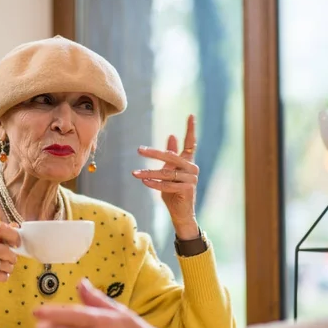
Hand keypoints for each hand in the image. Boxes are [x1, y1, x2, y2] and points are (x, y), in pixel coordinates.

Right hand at [0, 222, 19, 327]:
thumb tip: (14, 226)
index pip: (0, 228)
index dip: (13, 235)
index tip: (17, 244)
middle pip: (5, 248)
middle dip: (13, 257)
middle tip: (11, 261)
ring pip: (4, 263)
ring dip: (8, 268)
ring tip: (2, 270)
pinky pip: (0, 275)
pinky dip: (3, 277)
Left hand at [132, 114, 199, 238]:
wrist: (181, 213)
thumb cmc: (173, 191)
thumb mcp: (170, 171)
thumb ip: (171, 155)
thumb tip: (171, 135)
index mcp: (188, 162)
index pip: (190, 143)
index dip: (190, 129)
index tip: (190, 115)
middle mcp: (192, 168)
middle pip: (171, 157)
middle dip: (154, 153)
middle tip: (139, 150)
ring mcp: (191, 179)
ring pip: (166, 173)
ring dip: (148, 173)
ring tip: (135, 173)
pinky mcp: (187, 190)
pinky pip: (167, 185)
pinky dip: (154, 183)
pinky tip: (144, 181)